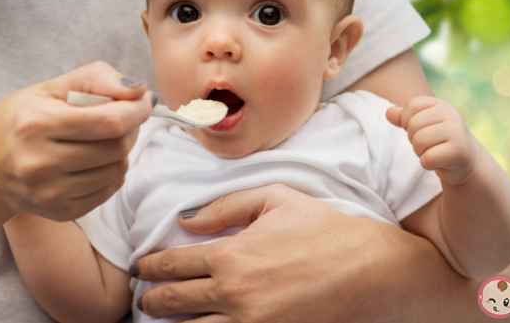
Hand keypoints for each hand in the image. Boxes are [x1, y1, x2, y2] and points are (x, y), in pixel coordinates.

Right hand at [0, 61, 152, 220]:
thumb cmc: (21, 118)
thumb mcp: (52, 87)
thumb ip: (97, 79)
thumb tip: (139, 90)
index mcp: (36, 123)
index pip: (110, 121)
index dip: (137, 110)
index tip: (144, 100)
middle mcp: (40, 162)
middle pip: (117, 147)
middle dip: (131, 128)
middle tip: (121, 118)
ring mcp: (50, 192)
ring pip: (118, 169)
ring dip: (121, 150)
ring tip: (102, 139)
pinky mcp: (60, 211)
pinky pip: (109, 189)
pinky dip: (111, 171)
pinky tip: (92, 160)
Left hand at [134, 184, 400, 322]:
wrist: (369, 270)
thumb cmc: (323, 229)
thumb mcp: (275, 199)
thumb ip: (226, 206)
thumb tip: (186, 220)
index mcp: (231, 254)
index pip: (174, 263)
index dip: (150, 265)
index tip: (140, 266)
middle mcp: (232, 294)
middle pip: (174, 302)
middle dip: (152, 300)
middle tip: (143, 299)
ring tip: (164, 321)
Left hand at [386, 96, 475, 185]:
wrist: (466, 162)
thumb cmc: (438, 140)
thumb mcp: (422, 125)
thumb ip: (404, 118)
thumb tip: (388, 113)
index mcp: (441, 104)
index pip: (411, 106)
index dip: (407, 121)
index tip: (421, 130)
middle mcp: (451, 114)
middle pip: (413, 125)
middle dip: (414, 139)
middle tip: (428, 145)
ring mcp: (457, 131)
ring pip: (419, 141)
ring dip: (420, 152)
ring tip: (433, 152)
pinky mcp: (458, 151)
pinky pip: (427, 158)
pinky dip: (427, 164)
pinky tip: (438, 162)